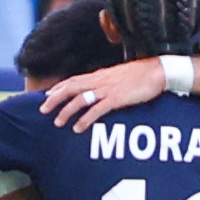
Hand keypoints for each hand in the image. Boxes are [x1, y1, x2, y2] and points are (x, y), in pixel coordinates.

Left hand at [40, 58, 167, 131]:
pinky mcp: (116, 98)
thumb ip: (107, 83)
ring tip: (57, 122)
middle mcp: (99, 81)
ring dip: (66, 111)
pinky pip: (96, 110)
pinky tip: (78, 128)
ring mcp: (107, 89)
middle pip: (70, 88)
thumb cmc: (141, 75)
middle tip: (42, 110)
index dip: (58, 88)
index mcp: (99, 75)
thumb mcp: (119, 77)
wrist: (157, 71)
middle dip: (54, 99)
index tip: (47, 95)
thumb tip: (100, 91)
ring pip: (79, 99)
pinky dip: (85, 119)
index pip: (73, 80)